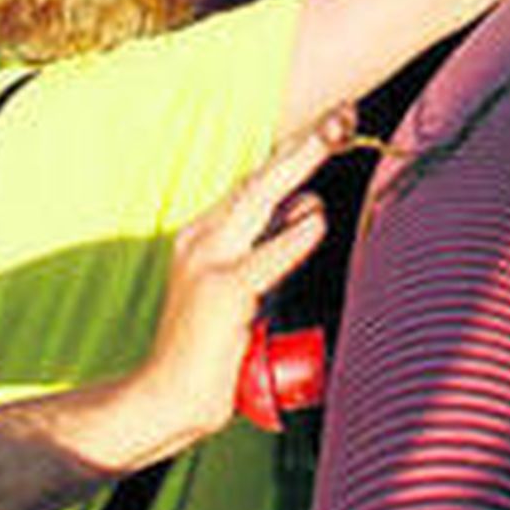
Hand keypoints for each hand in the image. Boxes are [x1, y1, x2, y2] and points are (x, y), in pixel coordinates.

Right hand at [126, 106, 352, 457]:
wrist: (164, 398)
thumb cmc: (212, 344)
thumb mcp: (250, 281)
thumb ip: (273, 243)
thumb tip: (309, 206)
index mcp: (208, 231)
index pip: (258, 179)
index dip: (298, 148)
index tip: (336, 120)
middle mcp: (204, 236)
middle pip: (262, 177)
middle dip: (308, 141)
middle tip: (346, 111)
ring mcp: (209, 261)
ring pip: (261, 198)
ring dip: (303, 161)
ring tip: (337, 134)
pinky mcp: (220, 292)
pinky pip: (265, 258)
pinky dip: (294, 239)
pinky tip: (317, 222)